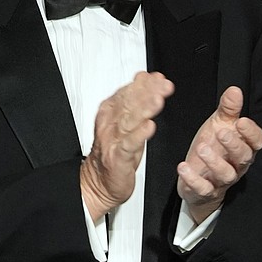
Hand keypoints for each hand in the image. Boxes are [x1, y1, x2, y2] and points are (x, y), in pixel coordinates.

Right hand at [81, 71, 174, 220]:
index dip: (143, 84)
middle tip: (162, 85)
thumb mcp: (125, 123)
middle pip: (128, 104)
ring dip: (144, 109)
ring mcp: (113, 140)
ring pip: (129, 121)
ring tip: (158, 100)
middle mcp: (110, 124)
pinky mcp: (118, 157)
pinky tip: (149, 127)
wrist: (99, 183)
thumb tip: (148, 79)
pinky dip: (139, 135)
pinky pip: (128, 144)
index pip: (126, 93)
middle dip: (147, 92)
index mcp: (109, 113)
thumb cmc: (115, 152)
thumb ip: (136, 100)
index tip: (158, 77)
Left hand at [176, 86, 261, 223]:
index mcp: (244, 147)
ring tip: (202, 148)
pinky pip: (203, 188)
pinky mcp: (206, 190)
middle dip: (234, 145)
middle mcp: (237, 164)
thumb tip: (235, 90)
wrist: (198, 177)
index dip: (251, 133)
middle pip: (243, 157)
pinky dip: (193, 179)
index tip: (241, 121)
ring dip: (214, 162)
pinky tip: (183, 167)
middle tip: (221, 132)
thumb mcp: (219, 125)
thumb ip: (228, 109)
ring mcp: (222, 180)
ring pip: (225, 174)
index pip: (256, 141)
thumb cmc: (214, 148)